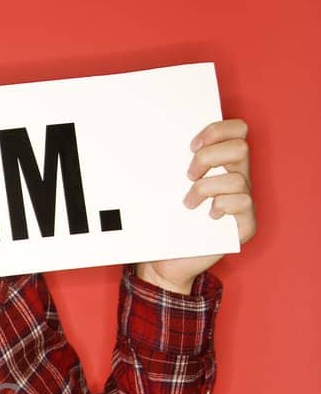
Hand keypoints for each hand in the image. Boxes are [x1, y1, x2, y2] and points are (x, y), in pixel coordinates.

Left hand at [135, 118, 256, 293]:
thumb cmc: (166, 223)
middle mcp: (238, 179)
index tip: (190, 145)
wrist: (166, 262)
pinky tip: (208, 215)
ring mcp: (244, 202)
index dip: (217, 130)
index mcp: (223, 165)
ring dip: (206, 188)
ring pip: (238, 177)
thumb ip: (169, 164)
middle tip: (188, 175)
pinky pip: (243, 202)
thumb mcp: (165, 189)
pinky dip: (221, 204)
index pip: (237, 130)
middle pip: (241, 147)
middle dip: (209, 157)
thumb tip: (148, 138)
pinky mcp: (246, 224)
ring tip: (188, 203)